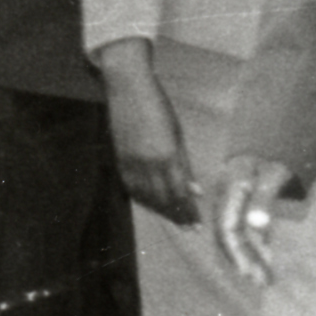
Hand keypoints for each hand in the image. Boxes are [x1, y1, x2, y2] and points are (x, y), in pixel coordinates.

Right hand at [96, 38, 199, 225]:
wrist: (128, 88)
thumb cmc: (159, 106)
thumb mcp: (178, 133)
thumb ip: (184, 164)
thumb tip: (195, 191)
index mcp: (167, 154)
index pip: (180, 192)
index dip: (189, 210)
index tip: (197, 223)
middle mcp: (148, 163)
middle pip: (164, 199)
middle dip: (177, 215)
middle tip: (188, 227)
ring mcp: (131, 163)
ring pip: (146, 197)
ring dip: (161, 210)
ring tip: (174, 218)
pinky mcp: (119, 160)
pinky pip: (132, 188)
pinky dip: (143, 200)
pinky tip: (152, 204)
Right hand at [213, 153, 295, 286]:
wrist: (270, 139)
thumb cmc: (274, 155)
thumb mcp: (274, 173)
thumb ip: (264, 198)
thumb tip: (256, 225)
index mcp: (230, 190)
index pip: (228, 228)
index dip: (237, 252)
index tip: (248, 273)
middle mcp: (225, 196)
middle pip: (229, 235)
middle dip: (243, 260)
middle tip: (261, 282)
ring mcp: (231, 200)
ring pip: (235, 234)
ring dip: (249, 256)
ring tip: (264, 277)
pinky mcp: (240, 204)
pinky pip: (241, 229)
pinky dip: (253, 244)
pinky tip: (265, 257)